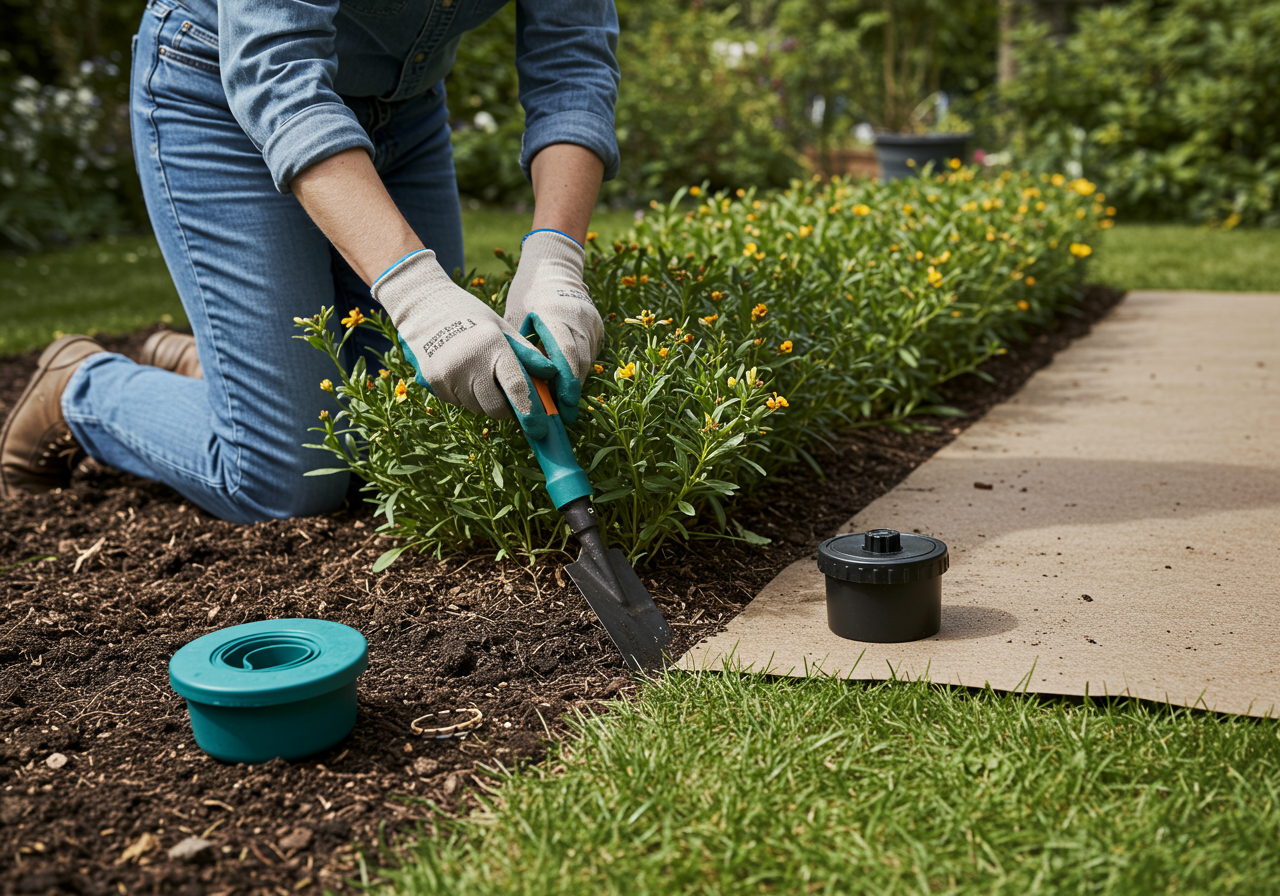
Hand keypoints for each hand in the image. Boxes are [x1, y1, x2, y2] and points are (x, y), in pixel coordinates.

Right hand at [371, 250, 557, 437]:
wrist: (423, 306)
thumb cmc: (470, 316)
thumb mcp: (501, 327)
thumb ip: (526, 354)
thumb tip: (551, 374)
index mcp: (492, 347)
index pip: (516, 387)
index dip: (531, 412)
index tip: (540, 428)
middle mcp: (469, 364)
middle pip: (496, 408)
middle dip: (507, 408)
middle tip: (507, 394)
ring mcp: (448, 375)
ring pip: (477, 408)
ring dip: (485, 401)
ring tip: (479, 373)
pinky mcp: (432, 383)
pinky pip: (457, 402)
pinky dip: (465, 395)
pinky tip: (460, 372)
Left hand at [503, 229, 602, 423]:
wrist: (554, 267)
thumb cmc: (528, 294)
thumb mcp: (518, 317)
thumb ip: (524, 347)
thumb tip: (525, 385)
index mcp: (556, 314)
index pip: (566, 354)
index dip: (565, 382)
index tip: (562, 404)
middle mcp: (579, 318)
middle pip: (580, 362)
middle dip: (572, 391)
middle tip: (565, 416)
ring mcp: (591, 322)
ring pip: (587, 360)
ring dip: (576, 383)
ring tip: (565, 406)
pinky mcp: (598, 326)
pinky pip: (590, 353)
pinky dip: (579, 369)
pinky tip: (569, 384)